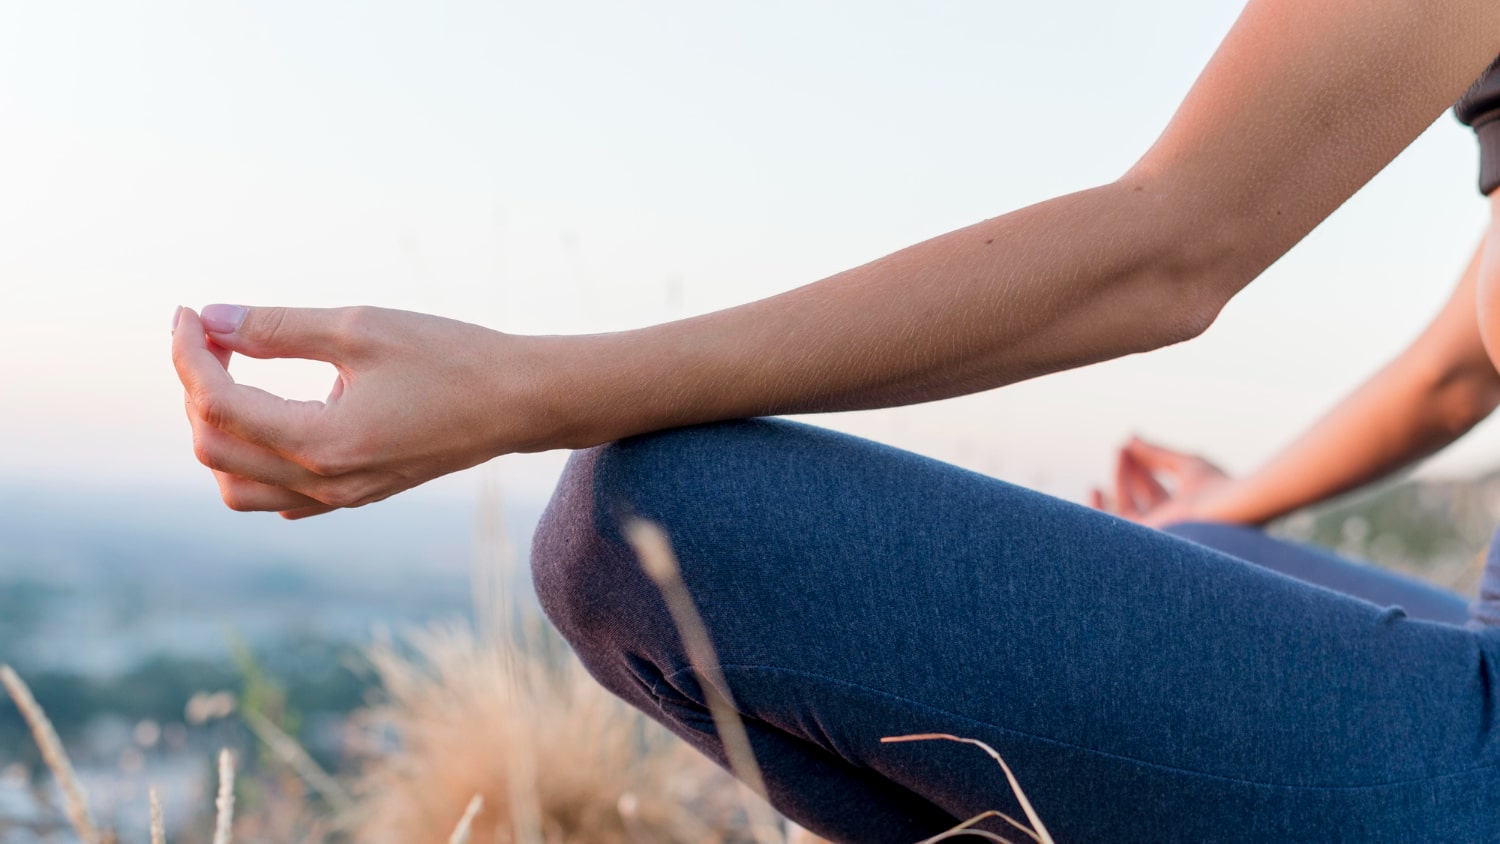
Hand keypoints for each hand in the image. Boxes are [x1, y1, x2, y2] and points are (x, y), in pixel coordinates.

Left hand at [171, 304, 540, 517]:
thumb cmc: (451, 357)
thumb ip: (279, 326)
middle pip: (215, 449)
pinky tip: (271, 413)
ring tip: (235, 376)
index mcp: (324, 443)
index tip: (191, 312)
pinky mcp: (356, 495)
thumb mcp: (362, 328)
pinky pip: (277, 497)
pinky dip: (252, 460)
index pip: (219, 404)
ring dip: (218, 432)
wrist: (519, 402)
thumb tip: (212, 317)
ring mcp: (341, 497)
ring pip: (238, 486)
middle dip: (197, 386)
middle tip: (215, 333)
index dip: (190, 353)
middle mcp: (327, 483)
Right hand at [1089, 437, 1231, 527]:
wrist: (1230, 508)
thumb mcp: (1185, 463)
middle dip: (1128, 472)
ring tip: (1118, 452)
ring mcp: (1157, 532)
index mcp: (1181, 508)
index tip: (1129, 445)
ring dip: (1119, 481)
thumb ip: (1156, 453)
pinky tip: (1095, 488)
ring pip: (1125, 509)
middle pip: (1138, 497)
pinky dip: (1101, 510)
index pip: (1151, 488)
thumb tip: (1130, 438)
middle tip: (1121, 448)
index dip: (1139, 465)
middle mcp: (1167, 522)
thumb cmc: (1217, 487)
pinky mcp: (1147, 540)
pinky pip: (1117, 527)